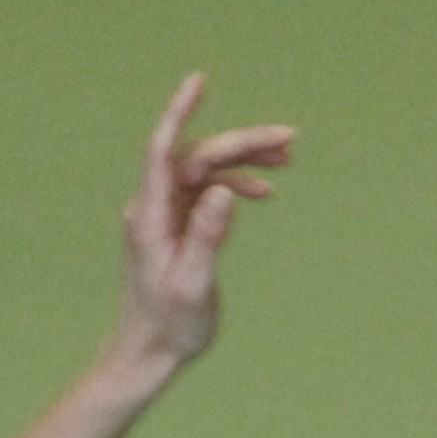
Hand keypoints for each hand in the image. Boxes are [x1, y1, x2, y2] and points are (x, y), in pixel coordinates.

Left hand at [111, 74, 292, 377]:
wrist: (148, 355)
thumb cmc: (168, 327)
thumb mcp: (192, 286)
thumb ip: (207, 238)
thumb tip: (223, 192)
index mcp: (151, 216)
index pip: (162, 150)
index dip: (180, 113)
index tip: (200, 82)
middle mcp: (154, 208)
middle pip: (198, 157)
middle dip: (242, 144)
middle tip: (288, 139)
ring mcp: (165, 217)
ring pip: (206, 172)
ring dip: (244, 162)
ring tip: (287, 159)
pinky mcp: (177, 229)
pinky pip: (207, 193)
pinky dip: (234, 187)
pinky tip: (262, 192)